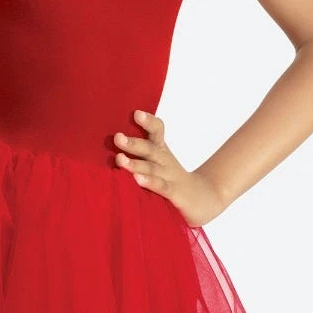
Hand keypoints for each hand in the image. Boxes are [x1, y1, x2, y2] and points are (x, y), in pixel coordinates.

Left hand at [113, 109, 229, 226]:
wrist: (203, 198)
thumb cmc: (171, 178)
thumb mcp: (157, 162)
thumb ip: (138, 152)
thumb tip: (109, 142)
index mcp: (160, 150)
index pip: (157, 131)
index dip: (148, 122)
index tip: (136, 113)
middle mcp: (165, 161)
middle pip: (150, 149)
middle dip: (133, 143)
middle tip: (117, 137)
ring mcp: (170, 177)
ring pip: (151, 168)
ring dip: (135, 164)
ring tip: (120, 159)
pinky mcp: (175, 193)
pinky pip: (161, 187)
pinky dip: (150, 182)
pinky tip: (137, 179)